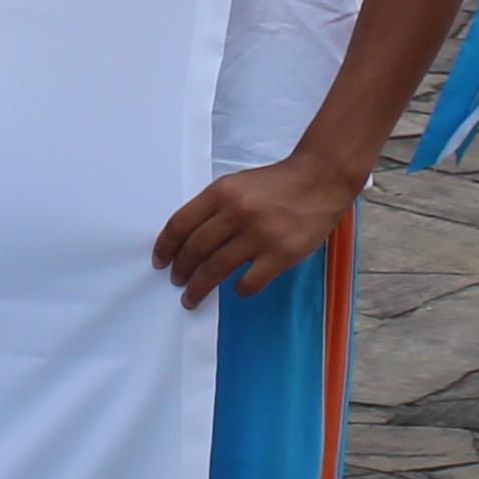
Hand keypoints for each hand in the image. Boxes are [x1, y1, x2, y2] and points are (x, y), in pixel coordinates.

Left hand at [155, 149, 357, 307]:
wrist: (319, 181)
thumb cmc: (274, 185)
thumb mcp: (236, 184)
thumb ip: (212, 207)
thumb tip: (186, 241)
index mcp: (221, 192)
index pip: (181, 224)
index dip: (165, 247)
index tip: (160, 262)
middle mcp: (236, 213)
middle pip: (195, 250)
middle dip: (181, 270)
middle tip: (177, 281)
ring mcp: (259, 235)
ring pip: (216, 270)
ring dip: (199, 287)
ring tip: (191, 297)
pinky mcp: (281, 255)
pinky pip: (249, 283)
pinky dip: (238, 289)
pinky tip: (236, 288)